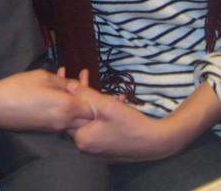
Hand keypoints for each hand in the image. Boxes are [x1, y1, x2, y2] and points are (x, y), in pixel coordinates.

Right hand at [0, 68, 94, 131]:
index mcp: (67, 106)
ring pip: (76, 123)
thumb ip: (64, 82)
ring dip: (75, 109)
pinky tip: (54, 98)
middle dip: (86, 105)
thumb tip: (77, 86)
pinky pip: (64, 123)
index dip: (91, 96)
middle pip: (87, 119)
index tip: (84, 83)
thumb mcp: (43, 76)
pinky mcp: (46, 131)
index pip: (92, 107)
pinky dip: (65, 114)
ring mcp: (55, 128)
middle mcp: (64, 121)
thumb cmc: (19, 87)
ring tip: (65, 91)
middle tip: (78, 88)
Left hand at [67, 78, 220, 161]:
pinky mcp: (105, 145)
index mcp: (81, 139)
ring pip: (89, 118)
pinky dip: (104, 112)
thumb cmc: (130, 125)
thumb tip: (68, 85)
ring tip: (111, 91)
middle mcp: (85, 145)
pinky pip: (98, 124)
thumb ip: (85, 95)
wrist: (155, 143)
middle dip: (83, 94)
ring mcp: (95, 146)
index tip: (65, 75)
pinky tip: (117, 101)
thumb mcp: (106, 106)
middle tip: (84, 75)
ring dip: (97, 102)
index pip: (66, 114)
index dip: (66, 93)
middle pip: (77, 115)